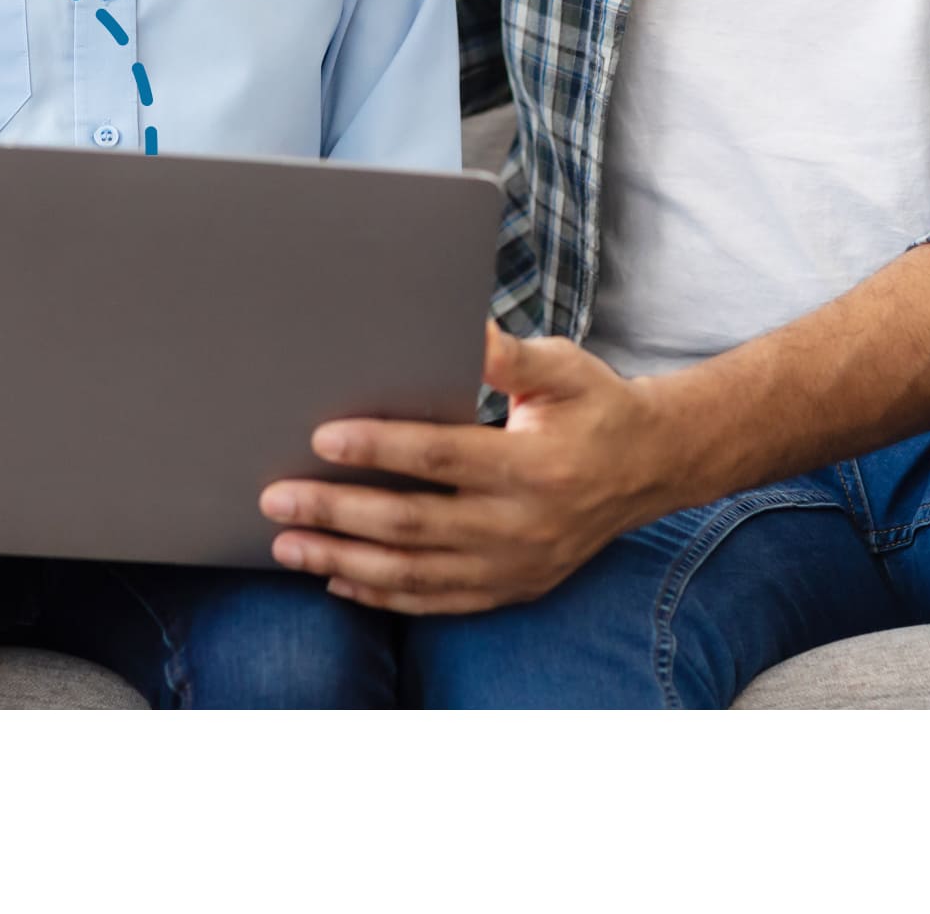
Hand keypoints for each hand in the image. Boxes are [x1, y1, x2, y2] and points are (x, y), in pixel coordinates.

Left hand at [257, 321, 668, 614]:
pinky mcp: (512, 588)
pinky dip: (382, 595)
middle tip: (276, 498)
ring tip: (288, 545)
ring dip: (344, 561)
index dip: (379, 449)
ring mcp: (515, 566)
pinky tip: (338, 580)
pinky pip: (436, 602)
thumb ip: (509, 354)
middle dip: (337, 513)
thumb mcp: (563, 367)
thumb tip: (462, 327)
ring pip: (414, 574)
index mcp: (533, 466)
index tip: (322, 438)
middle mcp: (521, 526)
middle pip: (412, 525)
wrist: (653, 467)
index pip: (440, 459)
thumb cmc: (597, 404)